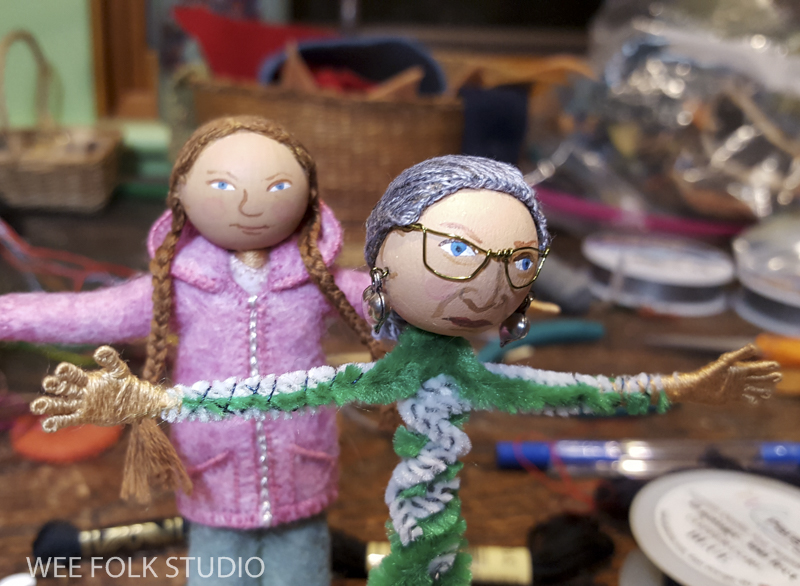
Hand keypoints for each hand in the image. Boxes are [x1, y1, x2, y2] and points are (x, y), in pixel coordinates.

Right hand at [30, 346, 178, 431]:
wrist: (139, 404)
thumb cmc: (136, 388)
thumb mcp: (129, 377)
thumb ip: (123, 367)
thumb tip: (109, 352)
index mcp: (95, 379)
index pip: (77, 374)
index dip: (69, 373)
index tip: (62, 370)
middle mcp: (86, 390)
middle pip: (66, 387)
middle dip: (56, 386)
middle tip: (50, 384)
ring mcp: (84, 403)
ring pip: (62, 403)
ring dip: (50, 404)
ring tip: (38, 404)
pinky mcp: (85, 416)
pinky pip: (68, 419)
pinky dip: (57, 422)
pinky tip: (47, 425)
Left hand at [664, 345, 780, 404]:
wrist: (696, 388)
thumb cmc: (708, 374)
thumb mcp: (725, 363)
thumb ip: (739, 355)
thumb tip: (754, 347)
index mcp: (737, 369)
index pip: (754, 367)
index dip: (765, 367)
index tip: (776, 365)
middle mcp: (737, 379)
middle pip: (756, 378)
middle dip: (767, 377)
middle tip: (779, 376)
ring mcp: (734, 388)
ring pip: (752, 388)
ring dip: (762, 389)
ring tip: (771, 391)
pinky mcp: (730, 397)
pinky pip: (743, 398)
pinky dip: (751, 399)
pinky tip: (757, 401)